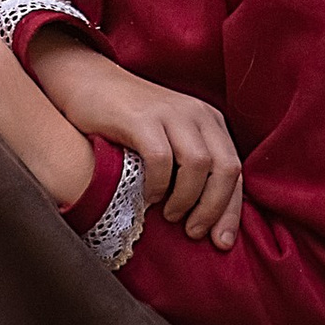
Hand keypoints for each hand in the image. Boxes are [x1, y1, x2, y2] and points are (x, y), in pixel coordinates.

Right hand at [28, 31, 244, 248]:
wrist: (89, 82)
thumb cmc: (129, 122)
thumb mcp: (171, 138)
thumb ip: (191, 167)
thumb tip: (208, 219)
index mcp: (209, 121)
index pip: (235, 170)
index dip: (231, 210)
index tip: (222, 242)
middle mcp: (197, 114)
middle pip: (225, 169)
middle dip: (213, 208)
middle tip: (194, 231)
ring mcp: (170, 113)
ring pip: (198, 165)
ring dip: (186, 199)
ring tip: (169, 215)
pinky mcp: (142, 118)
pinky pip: (162, 159)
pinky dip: (158, 186)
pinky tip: (148, 197)